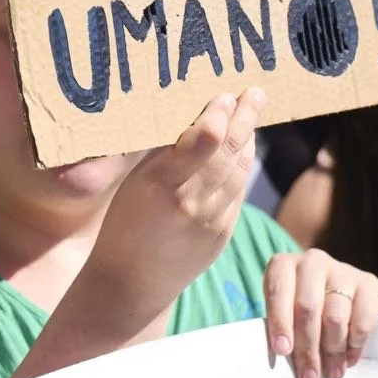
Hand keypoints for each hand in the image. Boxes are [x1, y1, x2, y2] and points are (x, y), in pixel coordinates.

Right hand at [83, 89, 264, 333]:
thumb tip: (195, 116)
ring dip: (249, 137)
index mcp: (161, 186)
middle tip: (253, 92)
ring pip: (240, 170)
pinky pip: (238, 190)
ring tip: (253, 109)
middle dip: (244, 118)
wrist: (131, 284)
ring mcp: (212, 221)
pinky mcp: (224, 234)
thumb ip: (166, 154)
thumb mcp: (135, 184)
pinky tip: (244, 144)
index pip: (202, 143)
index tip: (225, 95)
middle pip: (228, 152)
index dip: (218, 117)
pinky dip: (243, 164)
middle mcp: (191, 203)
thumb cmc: (124, 224)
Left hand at [264, 248, 377, 377]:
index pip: (278, 290)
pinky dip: (355, 343)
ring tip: (332, 373)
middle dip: (308, 348)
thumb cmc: (302, 315)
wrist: (340, 299)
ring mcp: (342, 270)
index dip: (280, 321)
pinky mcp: (369, 283)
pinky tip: (350, 358)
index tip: (283, 351)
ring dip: (333, 351)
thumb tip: (289, 361)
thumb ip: (284, 332)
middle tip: (309, 377)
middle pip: (308, 308)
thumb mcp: (286, 317)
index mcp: (284, 266)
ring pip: (335, 317)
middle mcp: (312, 261)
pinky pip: (362, 319)